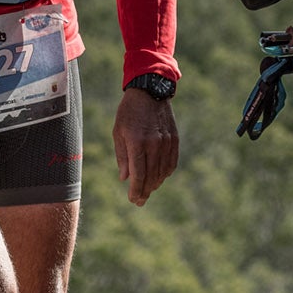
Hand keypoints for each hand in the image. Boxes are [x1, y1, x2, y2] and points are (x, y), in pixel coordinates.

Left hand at [113, 87, 178, 205]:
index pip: (138, 175)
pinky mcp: (174, 140)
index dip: (136, 190)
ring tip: (147, 190)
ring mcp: (166, 143)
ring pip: (162, 172)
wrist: (150, 91)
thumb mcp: (118, 132)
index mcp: (137, 143)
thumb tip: (125, 178)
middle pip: (151, 177)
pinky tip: (159, 177)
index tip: (133, 199)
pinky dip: (165, 173)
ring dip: (155, 184)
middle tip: (139, 201)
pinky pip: (171, 163)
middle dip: (145, 191)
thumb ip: (122, 156)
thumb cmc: (129, 112)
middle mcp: (154, 145)